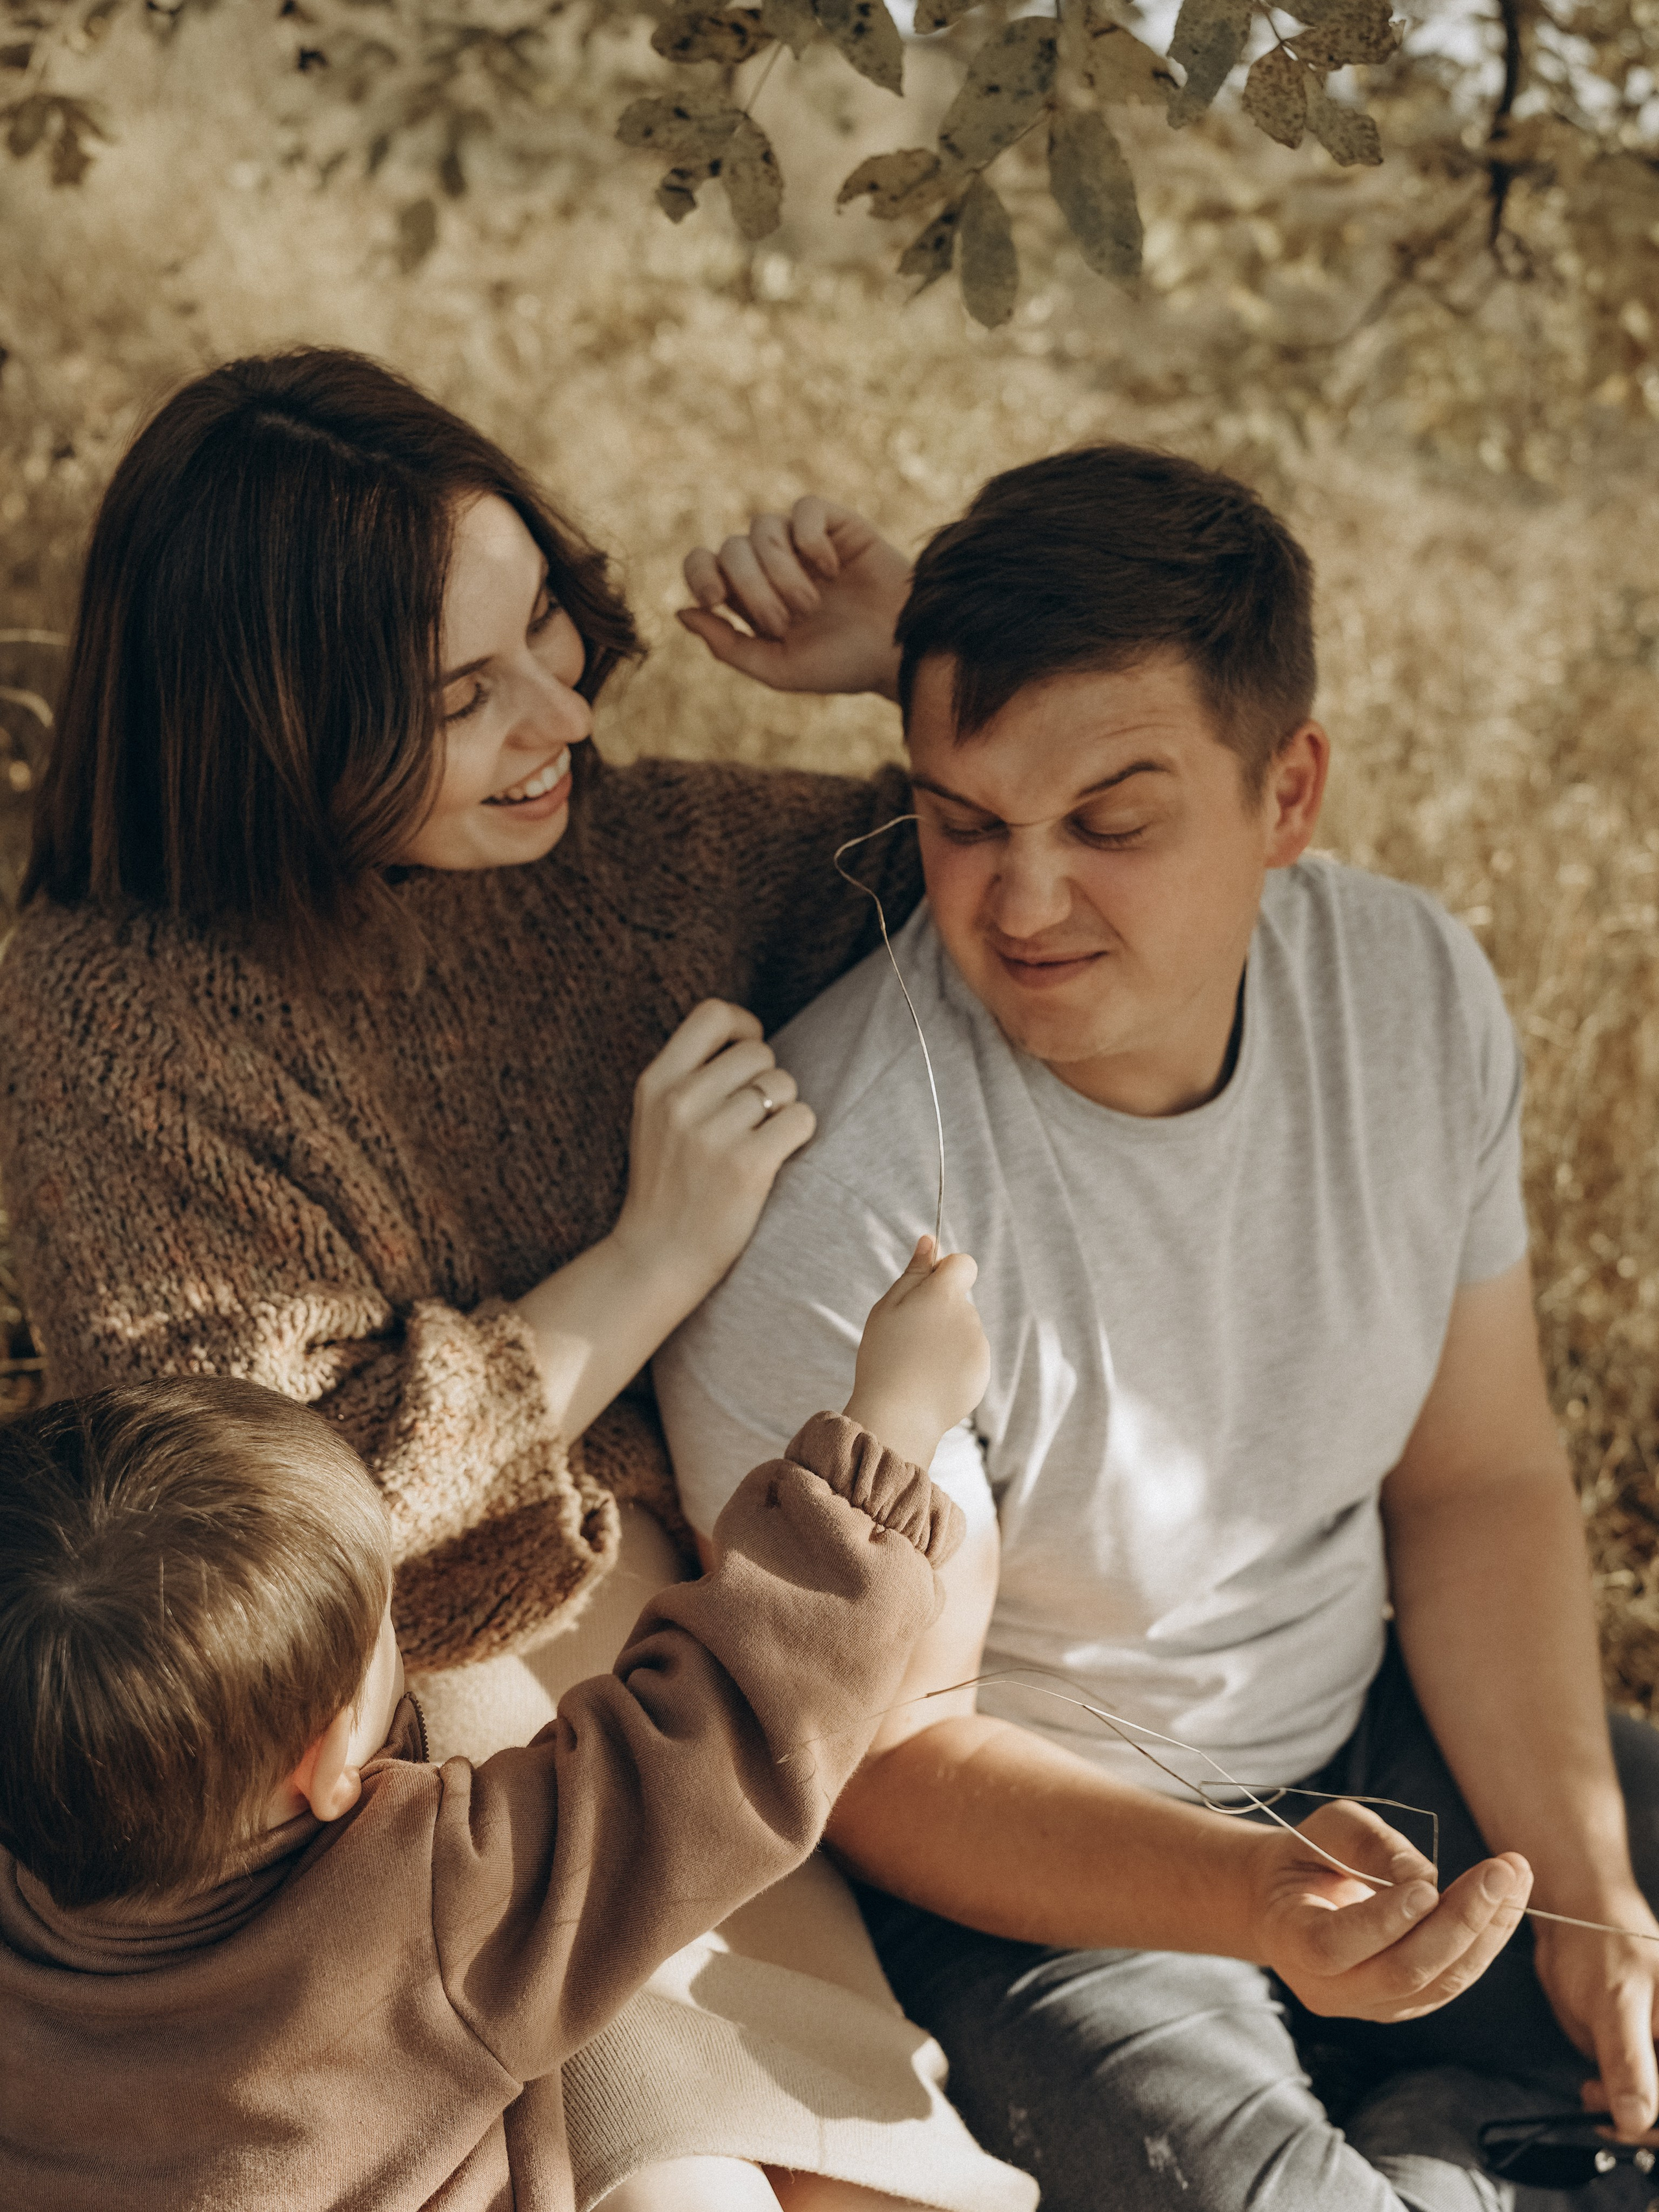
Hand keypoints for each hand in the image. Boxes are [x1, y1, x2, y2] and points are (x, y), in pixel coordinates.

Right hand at [612, 1000, 813, 1304]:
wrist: (656, 1256)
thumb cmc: (666, 1186)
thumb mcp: (654, 1118)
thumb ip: (688, 1077)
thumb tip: (749, 1040)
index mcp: (655, 1082)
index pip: (712, 1014)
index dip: (743, 1028)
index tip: (747, 1054)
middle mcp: (680, 1101)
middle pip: (759, 1053)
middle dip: (767, 1080)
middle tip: (754, 1118)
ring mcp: (712, 1134)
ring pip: (784, 1085)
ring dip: (784, 1110)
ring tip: (759, 1141)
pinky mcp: (747, 1166)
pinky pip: (801, 1120)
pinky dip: (799, 1134)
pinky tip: (777, 1155)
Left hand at [679, 497, 911, 699]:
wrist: (901, 653)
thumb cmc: (842, 666)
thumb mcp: (779, 669)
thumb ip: (729, 645)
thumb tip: (681, 613)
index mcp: (751, 595)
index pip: (703, 562)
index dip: (699, 573)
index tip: (713, 599)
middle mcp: (772, 563)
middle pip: (732, 549)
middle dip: (753, 588)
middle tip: (787, 621)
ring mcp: (803, 541)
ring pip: (763, 528)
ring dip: (781, 571)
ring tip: (812, 604)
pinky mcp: (837, 523)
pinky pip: (804, 509)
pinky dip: (810, 540)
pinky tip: (831, 569)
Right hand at [844, 1236, 989, 1469]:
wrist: (898, 1415)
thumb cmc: (884, 1357)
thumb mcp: (887, 1308)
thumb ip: (914, 1273)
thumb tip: (931, 1241)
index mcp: (944, 1296)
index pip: (964, 1263)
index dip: (946, 1272)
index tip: (927, 1290)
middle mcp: (968, 1317)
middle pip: (959, 1301)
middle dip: (939, 1311)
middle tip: (909, 1337)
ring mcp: (978, 1347)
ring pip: (963, 1330)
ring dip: (945, 1339)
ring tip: (917, 1363)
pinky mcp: (982, 1373)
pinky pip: (969, 1357)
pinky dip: (953, 1365)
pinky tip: (930, 1380)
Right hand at [1251, 1799, 1531, 2022]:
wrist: (1293, 1900)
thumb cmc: (1308, 1855)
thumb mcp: (1327, 1829)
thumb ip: (1369, 1846)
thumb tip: (1429, 1879)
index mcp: (1289, 1938)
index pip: (1334, 1945)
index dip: (1382, 1921)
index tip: (1427, 1886)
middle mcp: (1326, 1988)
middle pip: (1400, 1972)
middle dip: (1458, 1922)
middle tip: (1500, 1871)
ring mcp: (1367, 2006)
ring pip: (1436, 1983)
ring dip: (1485, 1932)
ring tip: (1516, 1878)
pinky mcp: (1403, 2006)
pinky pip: (1451, 1981)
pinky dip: (1485, 1941)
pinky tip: (1507, 1900)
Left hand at [1536, 1896, 1658, 2138]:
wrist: (1573, 1916)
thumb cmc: (1601, 1943)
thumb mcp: (1615, 2005)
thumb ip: (1629, 2062)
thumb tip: (1637, 2119)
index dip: (1658, 2124)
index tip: (1633, 2128)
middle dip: (1644, 2122)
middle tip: (1606, 2113)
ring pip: (1655, 2105)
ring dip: (1627, 2114)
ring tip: (1594, 2094)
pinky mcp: (1643, 2051)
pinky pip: (1638, 2092)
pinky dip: (1617, 2101)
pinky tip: (1596, 2089)